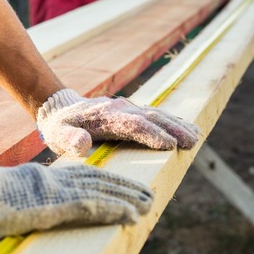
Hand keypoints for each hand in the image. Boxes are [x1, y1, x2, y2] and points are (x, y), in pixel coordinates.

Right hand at [0, 156, 152, 240]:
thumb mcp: (6, 191)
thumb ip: (26, 193)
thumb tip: (34, 200)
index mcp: (44, 177)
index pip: (83, 177)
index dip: (107, 183)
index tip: (125, 189)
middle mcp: (54, 181)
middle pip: (98, 182)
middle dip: (125, 188)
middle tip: (148, 195)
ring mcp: (54, 192)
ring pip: (100, 192)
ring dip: (126, 198)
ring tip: (148, 204)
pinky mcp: (51, 206)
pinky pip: (90, 207)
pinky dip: (113, 209)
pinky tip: (131, 214)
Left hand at [37, 89, 198, 155]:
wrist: (60, 107)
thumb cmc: (60, 126)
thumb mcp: (58, 133)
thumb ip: (69, 139)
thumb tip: (82, 144)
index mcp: (105, 116)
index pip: (132, 124)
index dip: (151, 134)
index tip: (169, 145)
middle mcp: (120, 109)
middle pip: (150, 117)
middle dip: (172, 129)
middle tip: (192, 141)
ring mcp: (127, 108)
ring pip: (156, 114)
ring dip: (176, 124)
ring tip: (195, 136)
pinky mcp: (131, 111)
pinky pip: (154, 115)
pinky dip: (171, 121)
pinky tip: (185, 128)